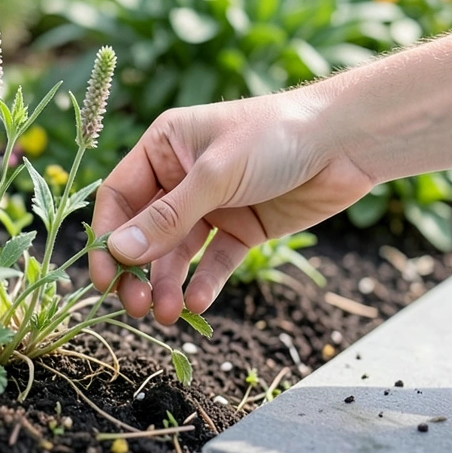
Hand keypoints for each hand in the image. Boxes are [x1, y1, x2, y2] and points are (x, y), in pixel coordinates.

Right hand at [89, 89, 373, 324]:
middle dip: (137, 271)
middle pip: (144, 231)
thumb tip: (119, 252)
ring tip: (168, 315)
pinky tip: (198, 304)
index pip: (119, 198)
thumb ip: (168, 217)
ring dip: (168, 284)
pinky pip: (215, 260)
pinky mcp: (243, 227)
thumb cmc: (274, 137)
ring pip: (177, 252)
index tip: (105, 279)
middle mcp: (181, 176)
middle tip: (135, 307)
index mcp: (164, 147)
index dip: (107, 238)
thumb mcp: (215, 175)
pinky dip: (205, 282)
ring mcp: (213, 204)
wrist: (346, 142)